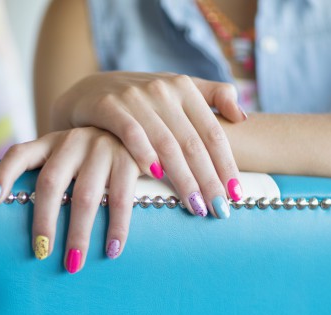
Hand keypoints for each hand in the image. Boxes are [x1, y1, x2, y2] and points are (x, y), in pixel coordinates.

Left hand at [0, 127, 140, 273]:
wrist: (136, 133)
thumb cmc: (91, 157)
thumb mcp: (65, 157)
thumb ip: (46, 179)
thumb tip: (11, 217)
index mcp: (49, 143)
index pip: (19, 154)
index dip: (3, 175)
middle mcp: (72, 142)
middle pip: (50, 183)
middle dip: (44, 221)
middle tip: (40, 252)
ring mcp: (101, 149)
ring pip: (84, 196)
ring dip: (78, 233)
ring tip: (73, 263)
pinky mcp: (128, 160)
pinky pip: (121, 199)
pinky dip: (117, 228)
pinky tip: (111, 250)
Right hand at [51, 71, 246, 212]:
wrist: (89, 91)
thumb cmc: (139, 100)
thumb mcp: (174, 91)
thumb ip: (211, 96)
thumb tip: (241, 117)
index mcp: (184, 88)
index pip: (212, 132)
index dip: (227, 164)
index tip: (237, 194)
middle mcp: (163, 90)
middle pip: (192, 143)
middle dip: (209, 179)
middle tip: (221, 210)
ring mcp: (135, 98)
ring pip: (166, 143)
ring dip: (183, 178)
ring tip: (196, 206)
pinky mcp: (108, 106)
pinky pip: (130, 133)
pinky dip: (144, 153)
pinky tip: (156, 176)